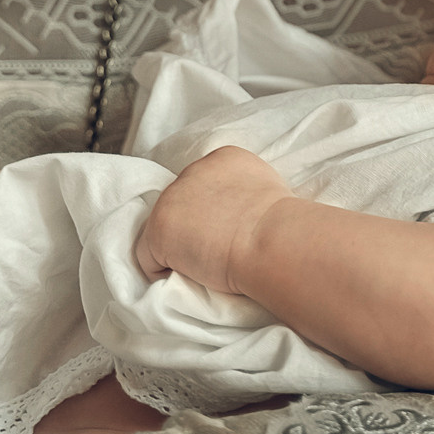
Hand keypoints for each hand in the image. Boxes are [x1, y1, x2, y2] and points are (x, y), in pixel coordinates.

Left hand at [132, 146, 292, 293]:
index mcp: (225, 158)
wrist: (275, 241)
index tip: (232, 232)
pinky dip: (165, 273)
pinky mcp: (158, 230)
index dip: (213, 215)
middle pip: (180, 206)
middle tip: (220, 251)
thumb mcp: (271, 193)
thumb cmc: (285, 228)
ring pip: (164, 232)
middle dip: (194, 229)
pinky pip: (149, 260)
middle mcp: (193, 171)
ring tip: (209, 264)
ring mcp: (171, 199)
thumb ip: (246, 194)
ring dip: (180, 249)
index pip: (204, 188)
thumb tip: (238, 215)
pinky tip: (195, 274)